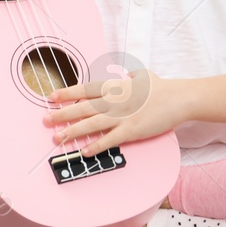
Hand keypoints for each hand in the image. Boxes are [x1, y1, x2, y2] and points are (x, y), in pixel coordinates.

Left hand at [43, 69, 178, 157]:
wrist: (179, 99)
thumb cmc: (161, 87)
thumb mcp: (143, 75)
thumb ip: (131, 76)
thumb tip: (127, 75)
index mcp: (115, 86)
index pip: (85, 89)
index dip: (67, 93)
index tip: (52, 96)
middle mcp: (114, 100)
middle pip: (83, 107)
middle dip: (62, 114)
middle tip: (46, 120)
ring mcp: (122, 116)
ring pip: (91, 124)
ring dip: (73, 131)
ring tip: (58, 137)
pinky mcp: (131, 130)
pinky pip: (110, 139)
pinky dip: (96, 146)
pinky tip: (85, 151)